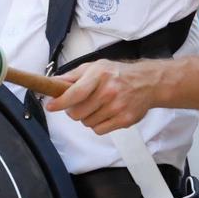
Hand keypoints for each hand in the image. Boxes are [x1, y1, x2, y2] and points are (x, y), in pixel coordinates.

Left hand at [45, 59, 161, 134]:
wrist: (147, 83)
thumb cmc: (118, 74)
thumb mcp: (95, 67)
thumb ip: (73, 76)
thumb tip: (53, 83)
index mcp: (99, 75)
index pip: (75, 93)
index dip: (61, 102)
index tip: (51, 107)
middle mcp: (108, 91)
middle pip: (77, 113)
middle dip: (73, 111)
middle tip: (80, 104)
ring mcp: (117, 107)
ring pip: (87, 123)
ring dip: (87, 118)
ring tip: (97, 107)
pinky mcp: (124, 120)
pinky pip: (99, 130)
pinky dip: (98, 125)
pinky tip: (105, 114)